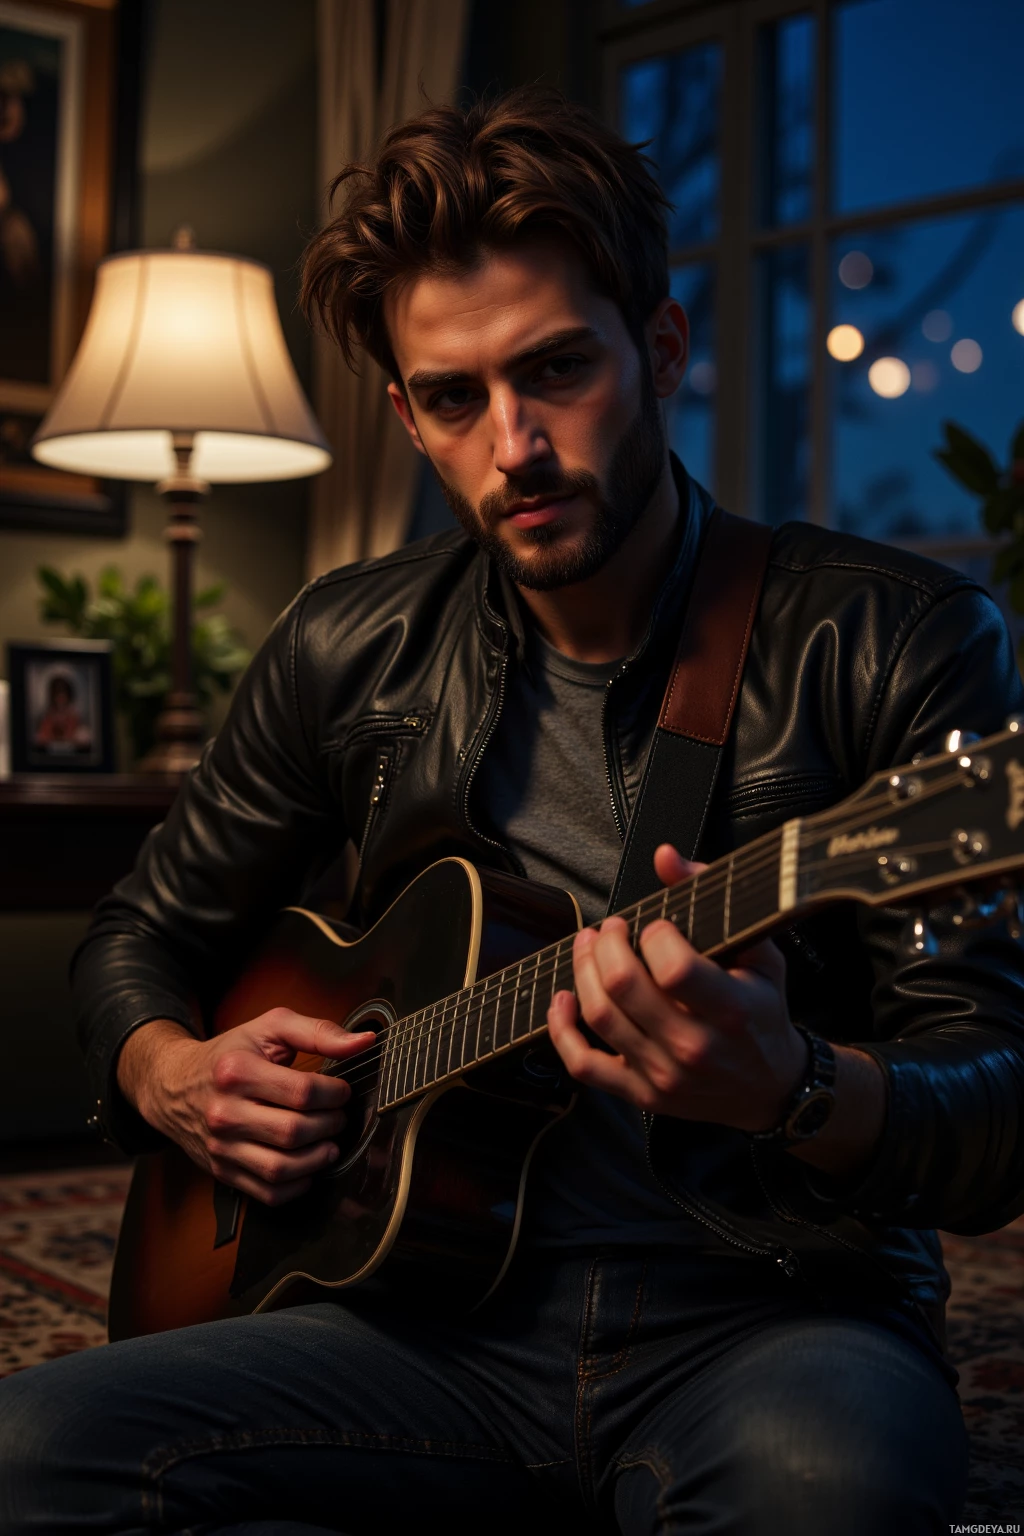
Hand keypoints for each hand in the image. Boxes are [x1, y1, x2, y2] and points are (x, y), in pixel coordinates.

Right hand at [116, 1011, 374, 1204]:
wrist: (173, 1085)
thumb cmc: (229, 1055)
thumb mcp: (269, 1028)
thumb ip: (318, 1031)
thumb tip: (363, 1042)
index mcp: (236, 1072)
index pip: (302, 1092)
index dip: (335, 1094)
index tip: (341, 1092)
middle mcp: (224, 1113)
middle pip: (294, 1132)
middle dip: (330, 1126)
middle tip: (338, 1116)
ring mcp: (221, 1147)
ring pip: (281, 1168)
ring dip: (318, 1160)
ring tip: (329, 1143)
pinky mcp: (222, 1171)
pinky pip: (268, 1193)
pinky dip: (297, 1186)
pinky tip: (308, 1166)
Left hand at [547, 844, 805, 1131]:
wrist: (770, 1088)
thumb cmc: (762, 1013)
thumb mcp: (759, 953)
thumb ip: (711, 897)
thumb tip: (665, 856)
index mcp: (730, 1010)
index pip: (673, 968)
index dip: (654, 936)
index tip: (656, 926)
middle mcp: (694, 1046)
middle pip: (623, 987)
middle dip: (606, 944)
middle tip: (611, 928)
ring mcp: (664, 1074)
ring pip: (600, 1017)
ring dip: (582, 971)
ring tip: (589, 947)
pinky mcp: (641, 1093)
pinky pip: (584, 1065)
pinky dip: (561, 1030)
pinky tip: (563, 999)